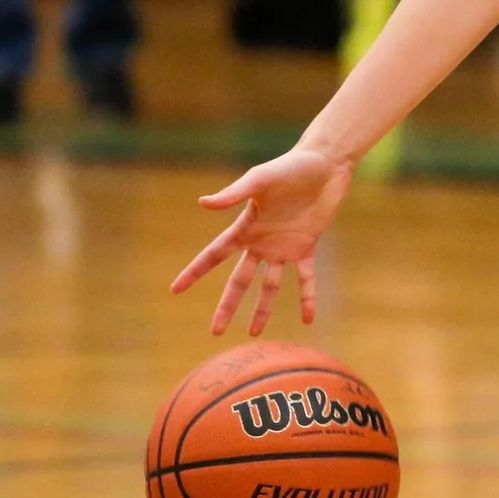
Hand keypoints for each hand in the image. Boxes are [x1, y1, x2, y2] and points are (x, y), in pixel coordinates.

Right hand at [168, 146, 355, 335]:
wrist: (323, 165)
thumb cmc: (288, 167)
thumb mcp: (258, 179)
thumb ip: (233, 194)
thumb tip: (203, 204)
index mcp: (245, 228)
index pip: (213, 254)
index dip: (194, 272)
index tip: (175, 290)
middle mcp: (260, 243)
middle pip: (238, 281)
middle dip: (227, 305)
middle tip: (215, 331)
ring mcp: (283, 248)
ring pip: (269, 286)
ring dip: (263, 309)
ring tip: (253, 332)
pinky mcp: (307, 247)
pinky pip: (306, 279)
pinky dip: (308, 297)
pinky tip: (308, 319)